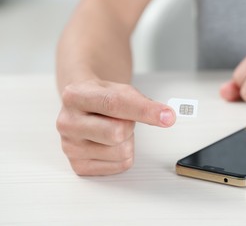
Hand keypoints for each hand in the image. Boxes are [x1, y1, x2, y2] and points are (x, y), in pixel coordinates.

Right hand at [56, 79, 175, 175]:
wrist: (81, 106)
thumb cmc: (102, 98)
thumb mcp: (122, 91)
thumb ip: (144, 103)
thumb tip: (167, 116)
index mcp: (75, 95)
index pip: (115, 104)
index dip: (144, 110)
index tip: (167, 116)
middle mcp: (67, 122)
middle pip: (118, 132)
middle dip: (129, 125)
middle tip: (121, 118)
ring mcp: (69, 146)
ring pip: (122, 152)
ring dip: (127, 141)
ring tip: (113, 129)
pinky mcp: (78, 165)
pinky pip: (120, 165)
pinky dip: (122, 155)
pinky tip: (109, 143)